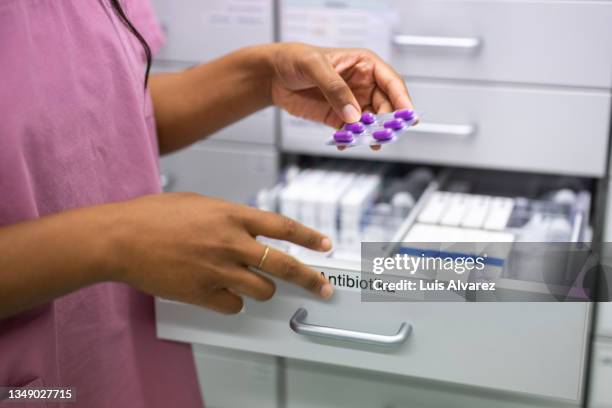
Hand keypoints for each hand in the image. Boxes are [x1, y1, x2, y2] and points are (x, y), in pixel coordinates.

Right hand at [107, 193, 333, 313]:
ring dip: (263, 290)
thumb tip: (249, 231)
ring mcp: (218, 269)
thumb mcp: (200, 203)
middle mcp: (231, 242)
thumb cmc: (155, 216)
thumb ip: (230, 217)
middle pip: (284, 265)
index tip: (325, 245)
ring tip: (252, 284)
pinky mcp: (202, 293)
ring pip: (263, 291)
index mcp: (232, 215)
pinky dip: (232, 302)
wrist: (120, 237)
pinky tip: (220, 292)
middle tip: (323, 288)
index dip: (309, 237)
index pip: (284, 227)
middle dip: (310, 279)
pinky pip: (233, 306)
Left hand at [269, 43, 413, 129]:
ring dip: (370, 134)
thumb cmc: (296, 59)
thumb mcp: (315, 67)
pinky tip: (345, 144)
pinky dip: (350, 141)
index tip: (408, 117)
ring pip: (371, 123)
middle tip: (383, 135)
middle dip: (387, 123)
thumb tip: (353, 114)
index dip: (403, 100)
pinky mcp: (338, 118)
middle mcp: (363, 85)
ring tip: (366, 143)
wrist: (274, 75)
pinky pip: (351, 132)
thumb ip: (335, 89)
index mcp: (365, 65)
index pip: (392, 83)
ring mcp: (352, 103)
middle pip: (385, 107)